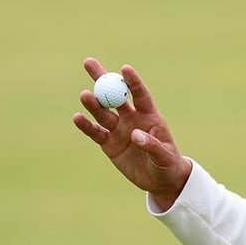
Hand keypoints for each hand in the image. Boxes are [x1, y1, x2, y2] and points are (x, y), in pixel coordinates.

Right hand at [72, 57, 191, 210]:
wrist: (160, 181)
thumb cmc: (168, 164)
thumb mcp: (164, 155)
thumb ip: (151, 144)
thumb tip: (135, 134)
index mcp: (149, 115)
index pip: (140, 95)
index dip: (132, 82)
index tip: (124, 68)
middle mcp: (131, 118)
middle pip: (115, 95)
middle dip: (103, 79)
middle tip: (89, 63)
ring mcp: (118, 130)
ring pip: (103, 112)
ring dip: (94, 104)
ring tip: (85, 95)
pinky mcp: (109, 144)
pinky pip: (96, 132)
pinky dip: (87, 126)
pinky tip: (78, 117)